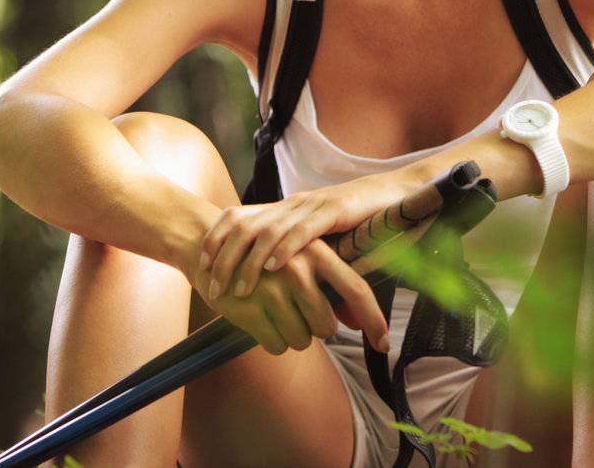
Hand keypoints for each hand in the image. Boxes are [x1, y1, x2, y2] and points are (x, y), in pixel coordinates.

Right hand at [183, 239, 390, 354]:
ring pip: (301, 339)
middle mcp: (298, 267)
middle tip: (302, 317)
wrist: (209, 247)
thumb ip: (331, 288)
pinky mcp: (248, 309)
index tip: (385, 344)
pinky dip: (273, 342)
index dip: (373, 320)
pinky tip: (262, 322)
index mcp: (318, 252)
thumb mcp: (301, 262)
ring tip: (279, 316)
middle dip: (318, 330)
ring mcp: (272, 289)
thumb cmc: (265, 259)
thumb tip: (358, 323)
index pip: (356, 289)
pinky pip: (276, 345)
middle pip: (326, 325)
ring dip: (294, 336)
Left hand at [197, 171, 427, 304]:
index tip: (201, 267)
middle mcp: (294, 203)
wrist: (399, 191)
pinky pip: (304, 229)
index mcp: (287, 208)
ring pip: (269, 230)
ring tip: (238, 289)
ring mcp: (313, 205)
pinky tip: (274, 268)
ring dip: (249, 261)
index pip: (238, 217)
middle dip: (223, 257)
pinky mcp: (336, 210)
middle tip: (212, 287)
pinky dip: (286, 248)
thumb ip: (302, 253)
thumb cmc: (361, 218)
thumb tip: (279, 285)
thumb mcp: (322, 235)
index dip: (216, 240)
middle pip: (244, 224)